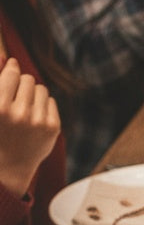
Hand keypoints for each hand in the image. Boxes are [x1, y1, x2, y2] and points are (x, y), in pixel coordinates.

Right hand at [0, 56, 60, 197]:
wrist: (9, 166)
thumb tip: (8, 59)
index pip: (11, 74)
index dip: (11, 67)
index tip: (11, 66)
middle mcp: (19, 114)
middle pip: (28, 79)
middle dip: (21, 83)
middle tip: (14, 95)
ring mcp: (38, 121)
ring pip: (41, 88)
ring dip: (33, 93)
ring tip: (23, 106)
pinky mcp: (53, 127)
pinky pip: (50, 101)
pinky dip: (42, 105)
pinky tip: (33, 116)